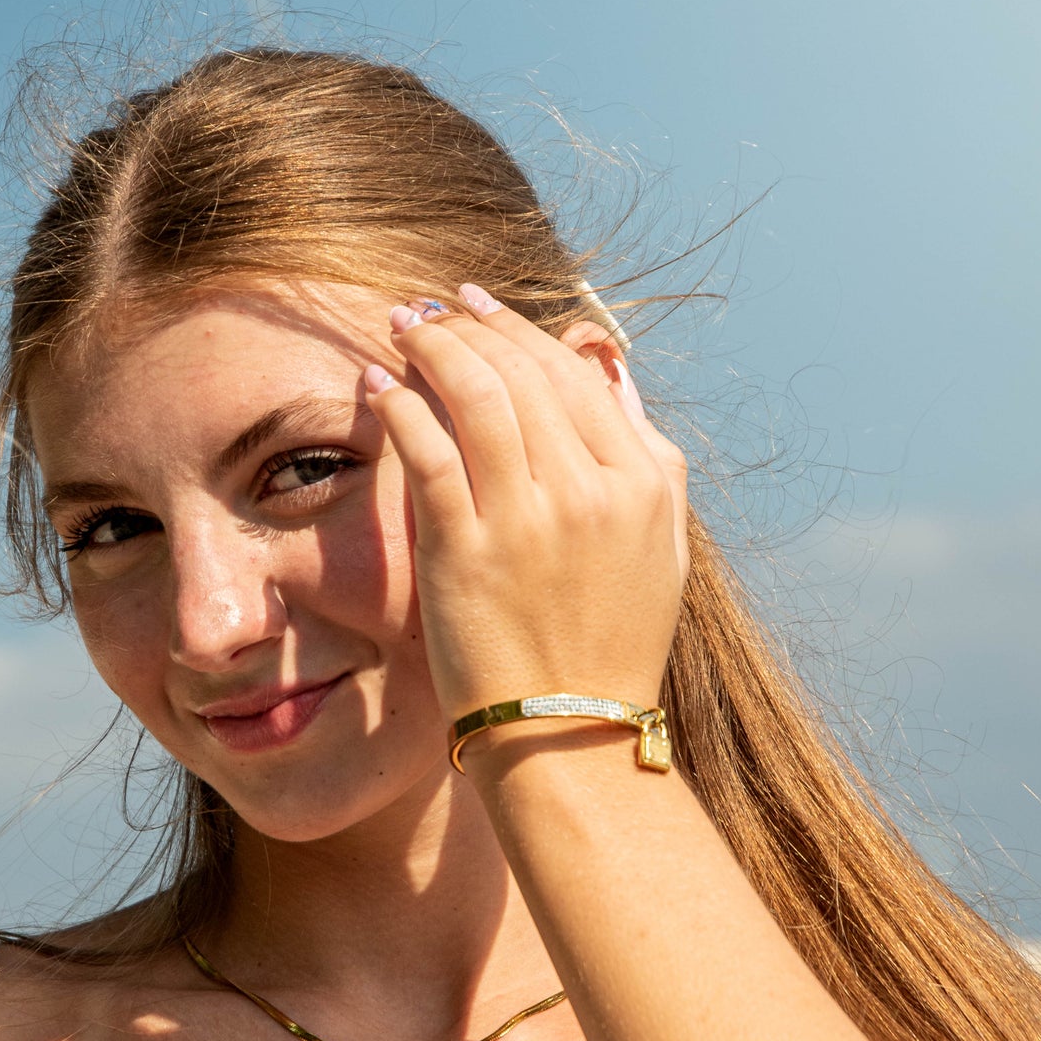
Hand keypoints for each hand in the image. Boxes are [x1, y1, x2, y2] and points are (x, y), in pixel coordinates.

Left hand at [362, 285, 688, 747]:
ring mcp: (528, 521)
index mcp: (641, 483)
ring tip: (402, 328)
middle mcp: (590, 491)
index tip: (481, 308)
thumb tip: (615, 376)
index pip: (574, 376)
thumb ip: (652, 460)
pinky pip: (428, 451)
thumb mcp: (664, 550)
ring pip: (477, 396)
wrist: (571, 733)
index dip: (520, 330)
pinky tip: (375, 383)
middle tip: (431, 308)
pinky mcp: (466, 551)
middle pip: (523, 373)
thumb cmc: (611, 644)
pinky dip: (398, 405)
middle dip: (470, 325)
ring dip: (433, 347)